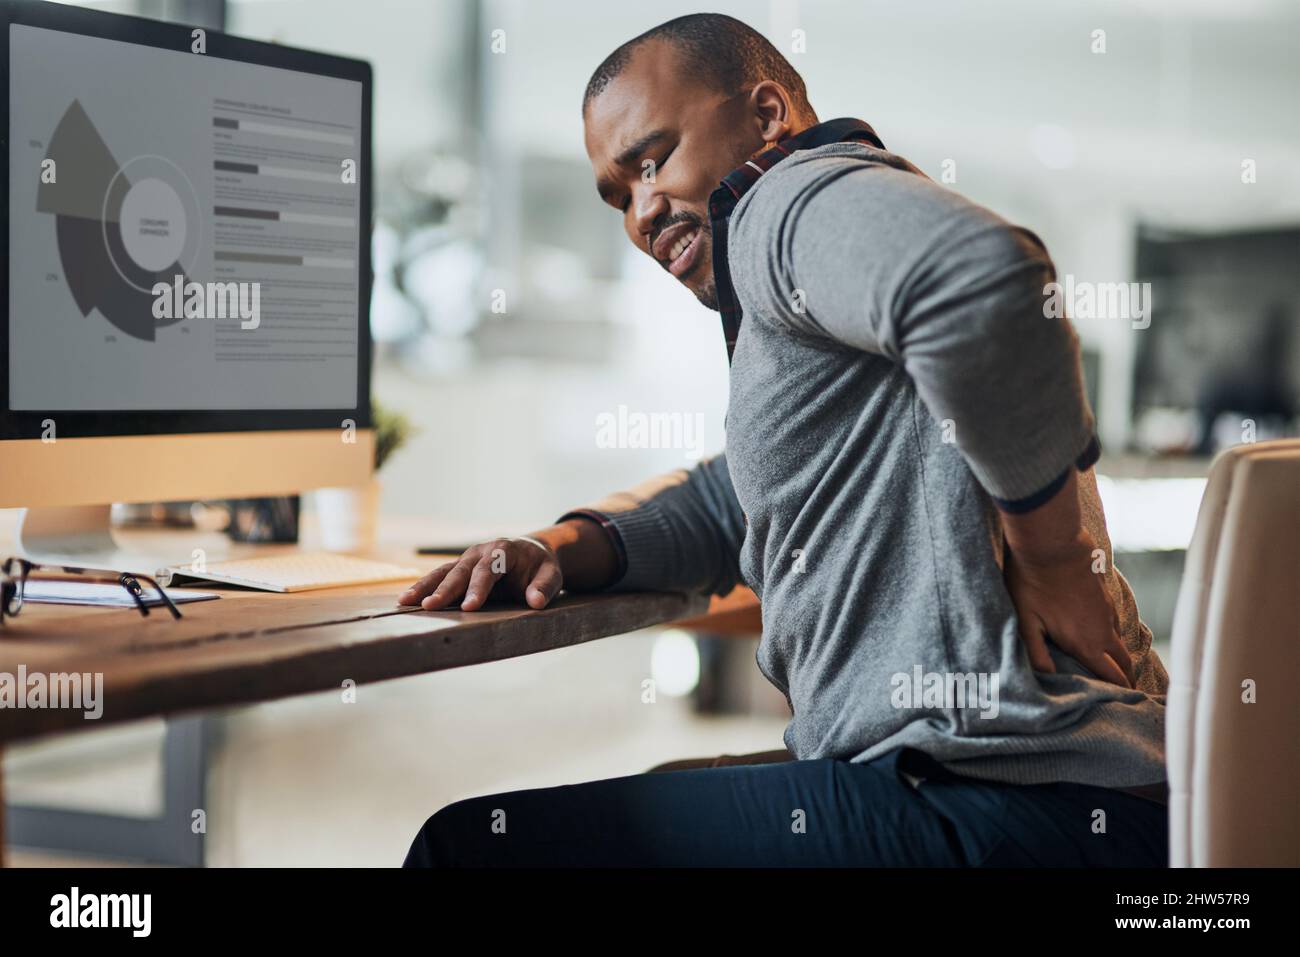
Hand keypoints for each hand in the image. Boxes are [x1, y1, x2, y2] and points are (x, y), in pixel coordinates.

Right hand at [398, 536, 561, 611]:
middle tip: (431, 606)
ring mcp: (467, 559)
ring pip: (444, 571)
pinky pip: (439, 577)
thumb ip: (544, 587)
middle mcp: (481, 551)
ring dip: (425, 586)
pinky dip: (423, 587)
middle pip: (461, 570)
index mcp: (503, 550)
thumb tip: (535, 602)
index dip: (478, 587)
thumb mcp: (551, 575)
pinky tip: (406, 601)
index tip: (470, 607)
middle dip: (446, 589)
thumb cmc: (540, 566)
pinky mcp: (459, 568)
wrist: (531, 552)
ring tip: (405, 602)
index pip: (489, 569)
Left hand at [1003, 530, 1135, 687]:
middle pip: (1124, 663)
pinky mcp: (1106, 594)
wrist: (1051, 542)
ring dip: (1119, 656)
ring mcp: (1107, 611)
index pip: (1112, 677)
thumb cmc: (1032, 583)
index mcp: (1086, 644)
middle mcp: (1103, 631)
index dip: (1118, 692)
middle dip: (1125, 679)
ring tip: (1112, 667)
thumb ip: (1036, 653)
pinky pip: (1114, 621)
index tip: (1120, 704)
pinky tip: (1100, 633)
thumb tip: (1048, 677)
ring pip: (1120, 641)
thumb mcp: (1025, 622)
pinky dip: (1112, 634)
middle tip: (1123, 691)